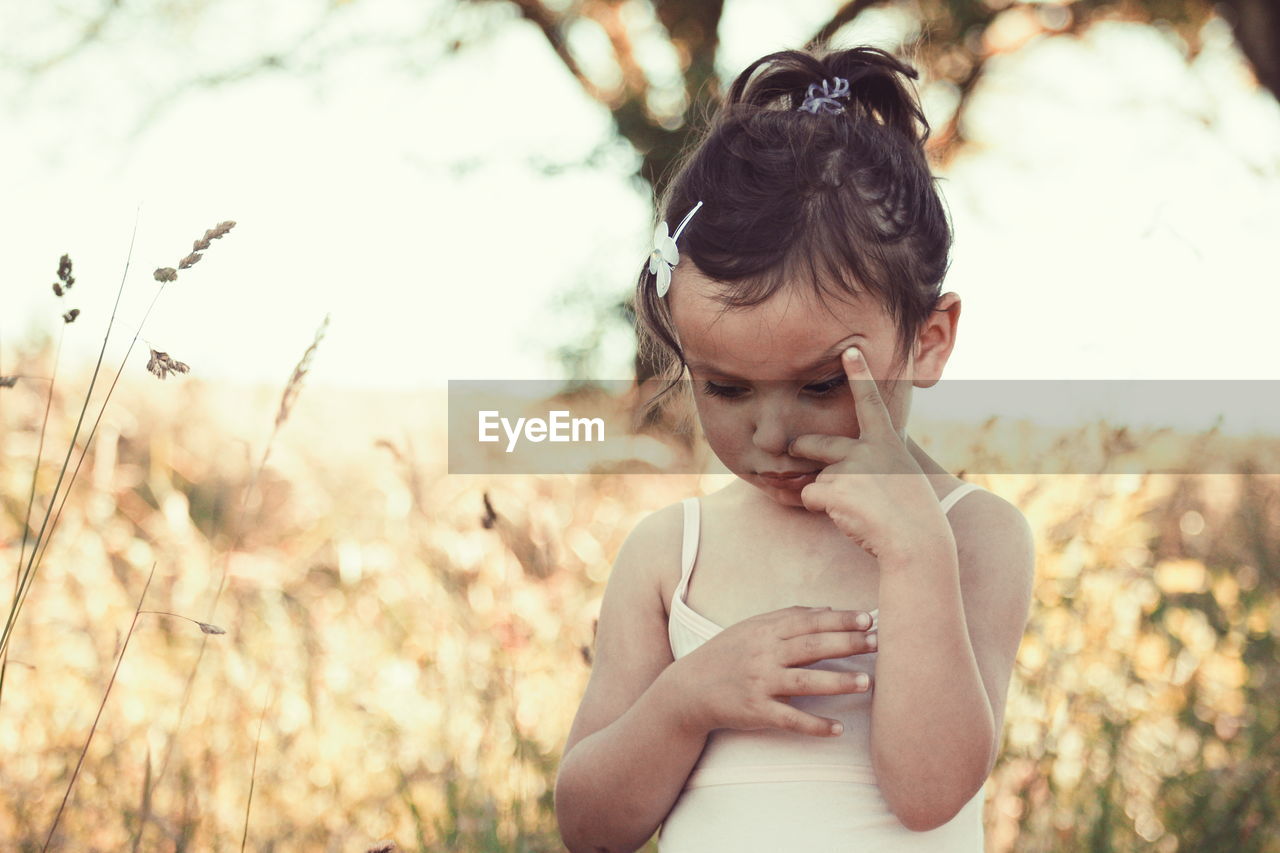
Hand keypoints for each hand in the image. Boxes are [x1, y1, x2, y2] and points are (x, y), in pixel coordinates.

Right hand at [672, 605, 876, 737]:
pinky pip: (790, 719)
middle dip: (847, 644)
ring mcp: (760, 683)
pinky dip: (814, 724)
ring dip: (838, 682)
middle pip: (812, 647)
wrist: (690, 688)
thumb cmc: (727, 654)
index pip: (809, 622)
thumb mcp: (752, 628)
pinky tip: (837, 729)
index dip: (840, 620)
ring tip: (866, 683)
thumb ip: (787, 618)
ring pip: (805, 682)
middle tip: (879, 644)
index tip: (868, 620)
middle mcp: (764, 654)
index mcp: (766, 631)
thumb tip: (827, 609)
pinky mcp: (757, 710)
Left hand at [787, 346, 951, 561]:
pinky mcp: (833, 487)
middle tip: (798, 453)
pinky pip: (809, 497)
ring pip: (814, 479)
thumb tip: (837, 468)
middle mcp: (865, 448)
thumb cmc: (913, 517)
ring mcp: (848, 466)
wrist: (917, 542)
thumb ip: (875, 464)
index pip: (870, 402)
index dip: (859, 374)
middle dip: (801, 450)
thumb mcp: (902, 477)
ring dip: (825, 496)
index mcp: (886, 443)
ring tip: (858, 510)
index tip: (849, 350)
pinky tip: (849, 518)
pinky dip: (821, 509)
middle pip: (816, 443)